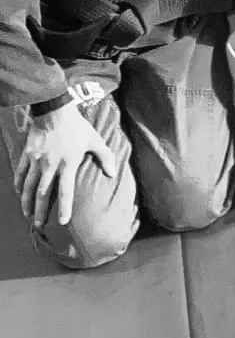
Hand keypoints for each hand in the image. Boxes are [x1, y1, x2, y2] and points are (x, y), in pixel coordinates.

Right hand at [14, 103, 116, 228]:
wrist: (54, 112)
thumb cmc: (77, 126)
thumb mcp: (94, 140)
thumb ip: (105, 156)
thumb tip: (113, 173)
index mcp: (67, 165)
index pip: (65, 191)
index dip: (64, 207)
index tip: (62, 221)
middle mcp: (50, 166)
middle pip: (43, 194)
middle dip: (40, 211)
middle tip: (39, 225)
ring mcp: (36, 161)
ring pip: (29, 187)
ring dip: (27, 202)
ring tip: (27, 215)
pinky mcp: (27, 154)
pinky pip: (21, 173)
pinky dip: (18, 184)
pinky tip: (18, 193)